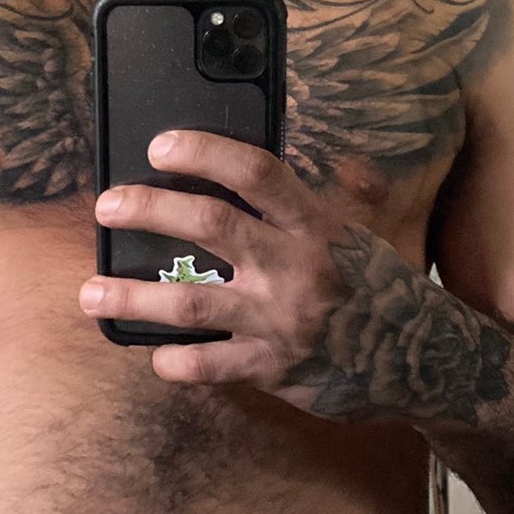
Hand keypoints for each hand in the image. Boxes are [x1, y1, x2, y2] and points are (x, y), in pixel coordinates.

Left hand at [80, 129, 387, 412]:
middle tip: (108, 206)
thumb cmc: (389, 290)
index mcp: (316, 226)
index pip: (257, 174)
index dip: (205, 153)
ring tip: (90, 293)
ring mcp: (279, 321)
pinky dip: (176, 361)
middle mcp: (294, 267)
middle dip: (149, 210)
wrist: (424, 363)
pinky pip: (211, 365)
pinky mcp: (274, 368)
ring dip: (132, 297)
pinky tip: (152, 355)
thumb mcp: (371, 233)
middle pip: (209, 226)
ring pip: (189, 302)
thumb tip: (344, 160)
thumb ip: (348, 195)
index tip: (160, 145)